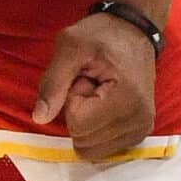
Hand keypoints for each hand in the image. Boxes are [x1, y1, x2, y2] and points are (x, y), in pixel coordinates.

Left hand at [32, 12, 156, 161]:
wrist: (133, 30)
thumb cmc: (102, 35)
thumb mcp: (70, 47)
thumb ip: (53, 82)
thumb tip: (39, 118)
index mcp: (127, 99)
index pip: (78, 125)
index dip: (73, 99)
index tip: (86, 77)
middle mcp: (139, 121)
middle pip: (83, 140)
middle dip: (80, 113)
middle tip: (92, 84)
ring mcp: (141, 130)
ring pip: (90, 149)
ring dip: (88, 122)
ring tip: (99, 92)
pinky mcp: (138, 134)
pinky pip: (102, 149)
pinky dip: (97, 130)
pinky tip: (106, 104)